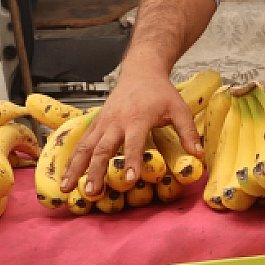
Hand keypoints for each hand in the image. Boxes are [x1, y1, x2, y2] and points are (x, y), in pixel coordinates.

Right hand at [61, 70, 201, 196]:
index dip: (131, 161)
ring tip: (66, 189)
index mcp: (137, 118)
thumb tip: (198, 155)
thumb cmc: (161, 92)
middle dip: (95, 172)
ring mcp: (103, 122)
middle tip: (92, 193)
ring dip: (75, 168)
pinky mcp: (96, 123)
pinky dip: (72, 159)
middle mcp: (116, 121)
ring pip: (85, 147)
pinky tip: (65, 175)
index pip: (133, 143)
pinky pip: (81, 143)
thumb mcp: (179, 108)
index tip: (129, 179)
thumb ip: (188, 132)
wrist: (141, 71)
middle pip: (102, 149)